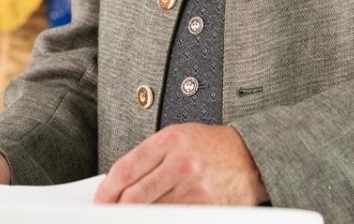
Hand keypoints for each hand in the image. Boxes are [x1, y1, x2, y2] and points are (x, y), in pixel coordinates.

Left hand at [94, 123, 268, 204]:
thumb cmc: (213, 146)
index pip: (126, 170)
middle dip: (117, 209)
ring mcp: (194, 187)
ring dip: (138, 216)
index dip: (107, 190)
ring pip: (151, 211)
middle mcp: (181, 163)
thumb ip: (149, 157)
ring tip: (133, 215)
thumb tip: (118, 183)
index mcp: (170, 141)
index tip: (101, 199)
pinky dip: (161, 219)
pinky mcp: (206, 207)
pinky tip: (158, 216)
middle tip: (110, 213)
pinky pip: (173, 218)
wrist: (253, 157)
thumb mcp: (179, 137)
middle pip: (134, 195)